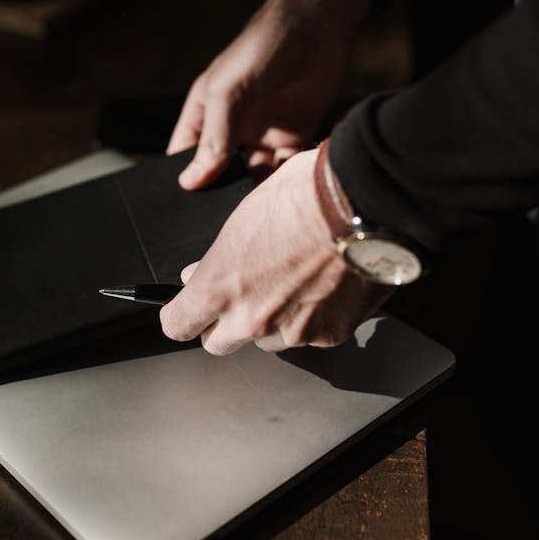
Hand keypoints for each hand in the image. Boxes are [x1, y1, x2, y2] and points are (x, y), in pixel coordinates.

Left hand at [159, 148, 391, 354]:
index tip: (186, 309)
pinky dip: (314, 317)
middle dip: (224, 323)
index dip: (181, 315)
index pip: (177, 324)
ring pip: (268, 341)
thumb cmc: (302, 196)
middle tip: (241, 295)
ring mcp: (292, 331)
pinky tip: (325, 285)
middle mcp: (251, 319)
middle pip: (218, 343)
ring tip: (294, 281)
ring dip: (272, 321)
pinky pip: (311, 335)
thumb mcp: (242, 218)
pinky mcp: (330, 334)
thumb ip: (219, 257)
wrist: (361, 203)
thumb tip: (201, 272)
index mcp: (219, 287)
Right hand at [167, 0, 369, 189]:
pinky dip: (285, 179)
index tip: (185, 208)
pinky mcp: (296, 135)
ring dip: (256, 190)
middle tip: (226, 215)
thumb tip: (191, 180)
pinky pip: (286, 168)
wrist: (318, 26)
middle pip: (220, 171)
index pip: (186, 154)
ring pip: (254, 175)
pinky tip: (286, 185)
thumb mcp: (228, 90)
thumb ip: (213, 137)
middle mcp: (233, 125)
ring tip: (257, 204)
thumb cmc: (262, 47)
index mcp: (206, 112)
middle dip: (221, 191)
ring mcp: (264, 132)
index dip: (185, 178)